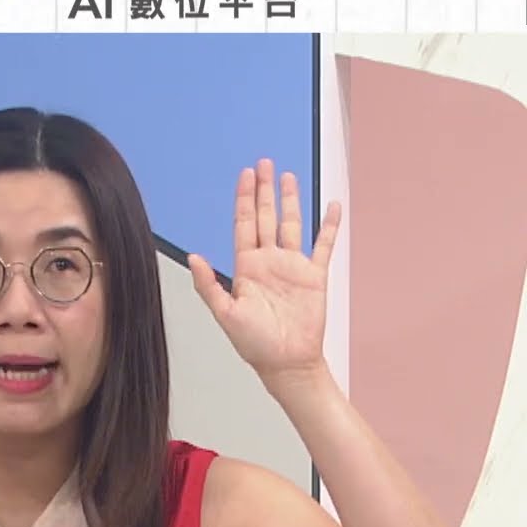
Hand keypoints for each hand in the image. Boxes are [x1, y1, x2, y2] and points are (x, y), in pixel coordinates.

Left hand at [188, 159, 340, 382]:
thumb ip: (208, 286)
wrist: (287, 363)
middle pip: (266, 217)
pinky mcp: (314, 275)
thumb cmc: (255, 344)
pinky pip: (324, 244)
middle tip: (263, 163)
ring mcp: (292, 266)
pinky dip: (329, 225)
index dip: (244, 199)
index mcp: (246, 268)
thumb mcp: (226, 314)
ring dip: (290, 200)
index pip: (245, 225)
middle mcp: (269, 262)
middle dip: (264, 190)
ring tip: (287, 176)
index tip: (245, 175)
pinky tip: (332, 206)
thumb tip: (194, 257)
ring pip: (292, 224)